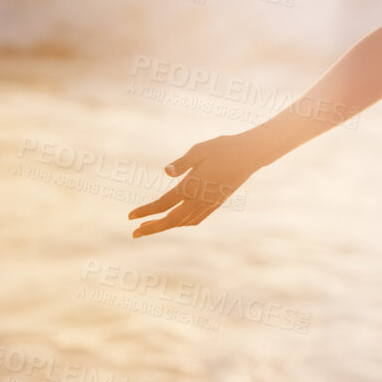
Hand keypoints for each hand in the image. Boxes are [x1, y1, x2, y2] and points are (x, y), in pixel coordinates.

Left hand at [128, 132, 266, 237]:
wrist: (250, 155)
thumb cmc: (224, 147)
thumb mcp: (201, 149)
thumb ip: (182, 162)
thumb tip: (166, 172)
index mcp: (192, 185)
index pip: (163, 203)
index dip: (145, 211)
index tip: (130, 216)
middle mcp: (200, 199)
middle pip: (171, 220)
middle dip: (152, 228)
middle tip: (135, 233)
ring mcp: (210, 203)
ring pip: (184, 222)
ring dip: (165, 226)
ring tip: (150, 226)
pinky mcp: (216, 203)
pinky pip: (196, 219)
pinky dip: (182, 223)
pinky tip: (176, 221)